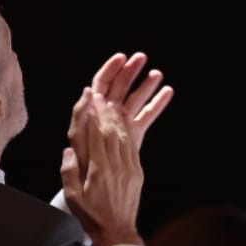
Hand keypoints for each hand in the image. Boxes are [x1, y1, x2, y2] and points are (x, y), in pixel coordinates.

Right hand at [61, 91, 143, 245]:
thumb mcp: (74, 198)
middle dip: (105, 111)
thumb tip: (67, 150)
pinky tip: (125, 120)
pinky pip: (133, 146)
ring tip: (111, 101)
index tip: (90, 98)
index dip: (93, 115)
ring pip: (123, 136)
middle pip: (110, 131)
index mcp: (99, 170)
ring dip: (117, 117)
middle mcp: (116, 165)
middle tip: (100, 94)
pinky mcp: (137, 172)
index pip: (96, 135)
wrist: (118, 232)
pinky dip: (128, 131)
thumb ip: (69, 173)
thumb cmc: (92, 216)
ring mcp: (129, 168)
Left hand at [71, 53, 173, 178]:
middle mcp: (108, 114)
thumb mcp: (77, 136)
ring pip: (135, 99)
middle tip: (142, 57)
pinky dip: (156, 104)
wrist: (94, 189)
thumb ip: (81, 115)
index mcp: (93, 112)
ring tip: (158, 73)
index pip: (101, 83)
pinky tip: (168, 92)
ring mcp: (122, 124)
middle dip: (130, 71)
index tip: (122, 58)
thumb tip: (88, 90)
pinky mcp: (134, 135)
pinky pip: (146, 115)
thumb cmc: (81, 162)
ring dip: (145, 85)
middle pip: (119, 86)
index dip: (110, 69)